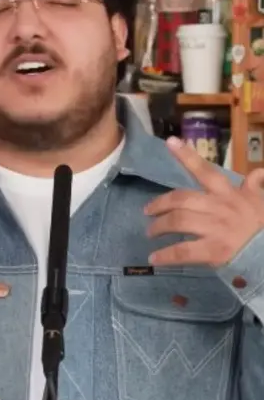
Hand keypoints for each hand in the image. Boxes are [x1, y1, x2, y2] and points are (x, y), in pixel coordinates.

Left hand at [145, 137, 263, 266]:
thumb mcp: (262, 202)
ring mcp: (216, 228)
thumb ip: (255, 187)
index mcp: (230, 194)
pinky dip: (166, 255)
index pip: (206, 171)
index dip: (187, 155)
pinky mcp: (215, 250)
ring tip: (151, 232)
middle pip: (181, 198)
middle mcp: (220, 207)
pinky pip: (183, 251)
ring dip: (159, 226)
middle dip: (160, 203)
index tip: (170, 142)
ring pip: (178, 221)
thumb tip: (259, 173)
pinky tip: (154, 258)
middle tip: (147, 211)